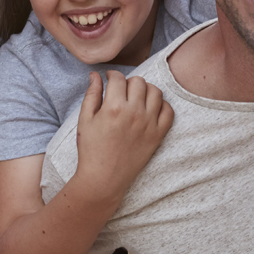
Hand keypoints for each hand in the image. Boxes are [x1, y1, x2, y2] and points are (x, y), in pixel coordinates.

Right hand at [74, 71, 173, 201]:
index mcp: (113, 108)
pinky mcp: (158, 135)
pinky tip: (150, 109)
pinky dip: (161, 105)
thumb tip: (95, 75)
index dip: (112, 76)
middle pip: (138, 81)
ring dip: (145, 90)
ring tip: (136, 98)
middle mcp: (134, 113)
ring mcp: (149, 124)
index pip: (118, 78)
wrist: (104, 178)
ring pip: (155, 92)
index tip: (110, 79)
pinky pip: (168, 111)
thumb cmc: (91, 150)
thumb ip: (91, 94)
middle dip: (128, 82)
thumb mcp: (85, 120)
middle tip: (122, 91)